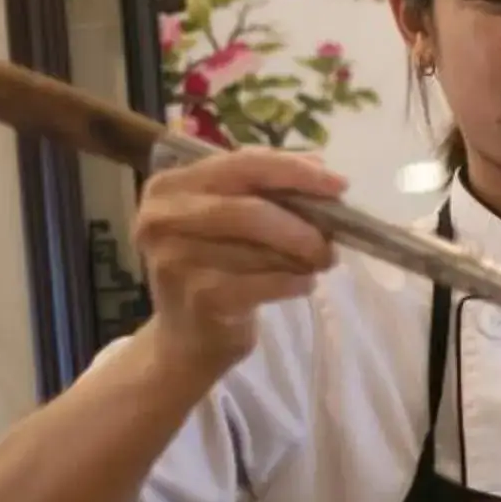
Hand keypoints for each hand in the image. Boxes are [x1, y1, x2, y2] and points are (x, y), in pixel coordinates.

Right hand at [131, 147, 345, 380]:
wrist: (188, 337)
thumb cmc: (216, 267)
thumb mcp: (231, 220)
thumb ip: (267, 188)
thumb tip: (320, 164)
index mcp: (169, 187)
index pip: (240, 164)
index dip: (293, 171)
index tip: (339, 184)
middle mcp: (161, 219)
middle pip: (250, 209)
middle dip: (302, 225)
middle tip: (331, 242)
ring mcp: (175, 259)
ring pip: (261, 249)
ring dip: (301, 257)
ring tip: (316, 264)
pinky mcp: (200, 297)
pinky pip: (267, 282)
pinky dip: (295, 282)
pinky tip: (301, 285)